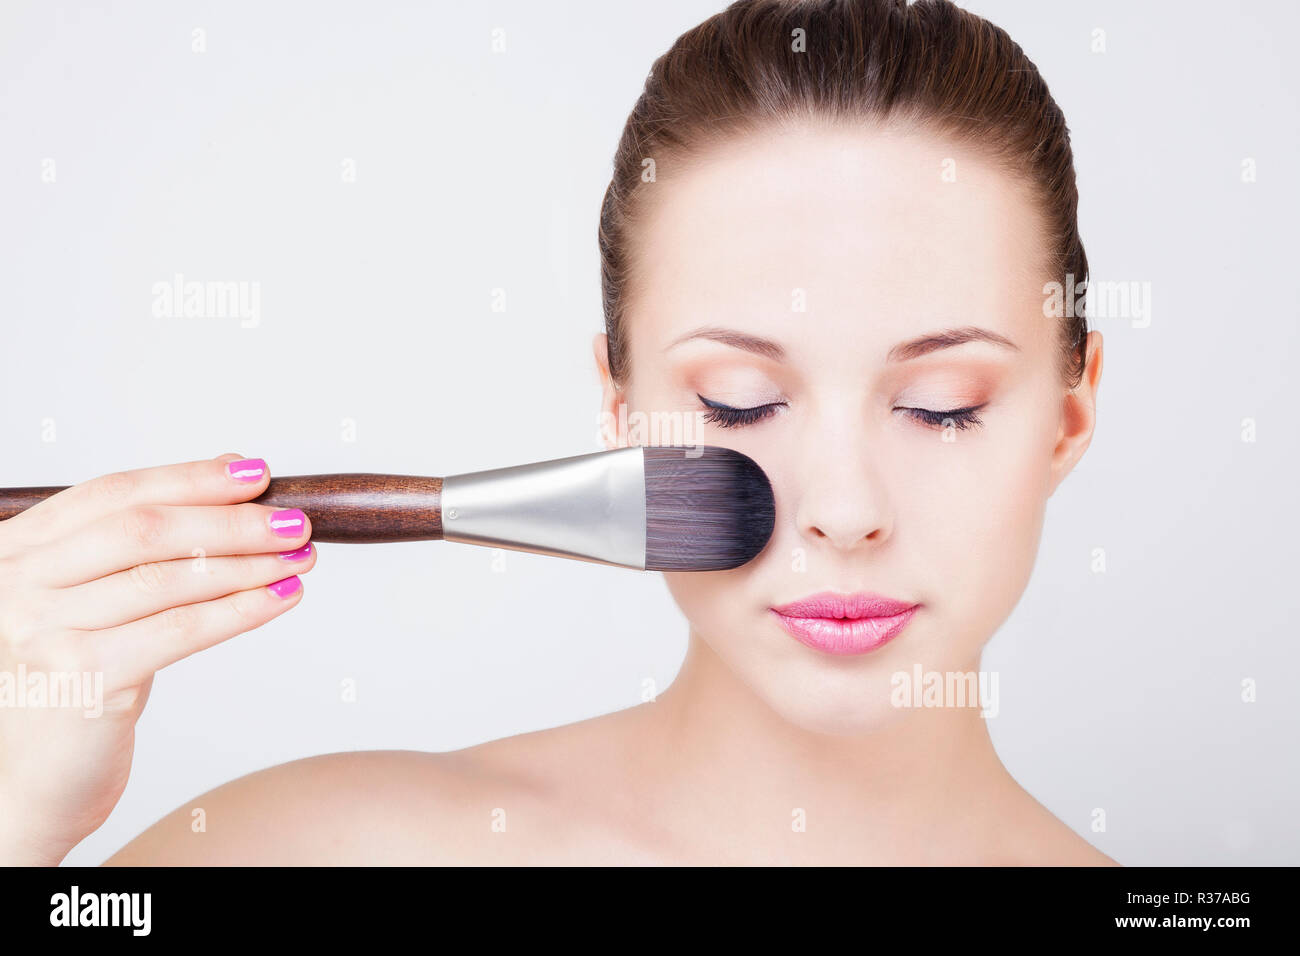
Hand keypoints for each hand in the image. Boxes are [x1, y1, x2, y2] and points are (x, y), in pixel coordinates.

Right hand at [0, 454, 314, 864]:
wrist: (34, 780)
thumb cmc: (77, 678)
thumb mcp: (101, 597)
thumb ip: (148, 541)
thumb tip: (230, 468)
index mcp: (18, 549)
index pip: (114, 494)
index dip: (190, 479)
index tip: (254, 474)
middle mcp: (18, 584)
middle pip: (144, 531)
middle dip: (230, 521)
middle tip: (293, 520)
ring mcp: (45, 631)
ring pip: (170, 579)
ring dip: (249, 563)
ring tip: (299, 556)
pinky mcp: (84, 678)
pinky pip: (181, 630)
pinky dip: (241, 609)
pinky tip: (282, 596)